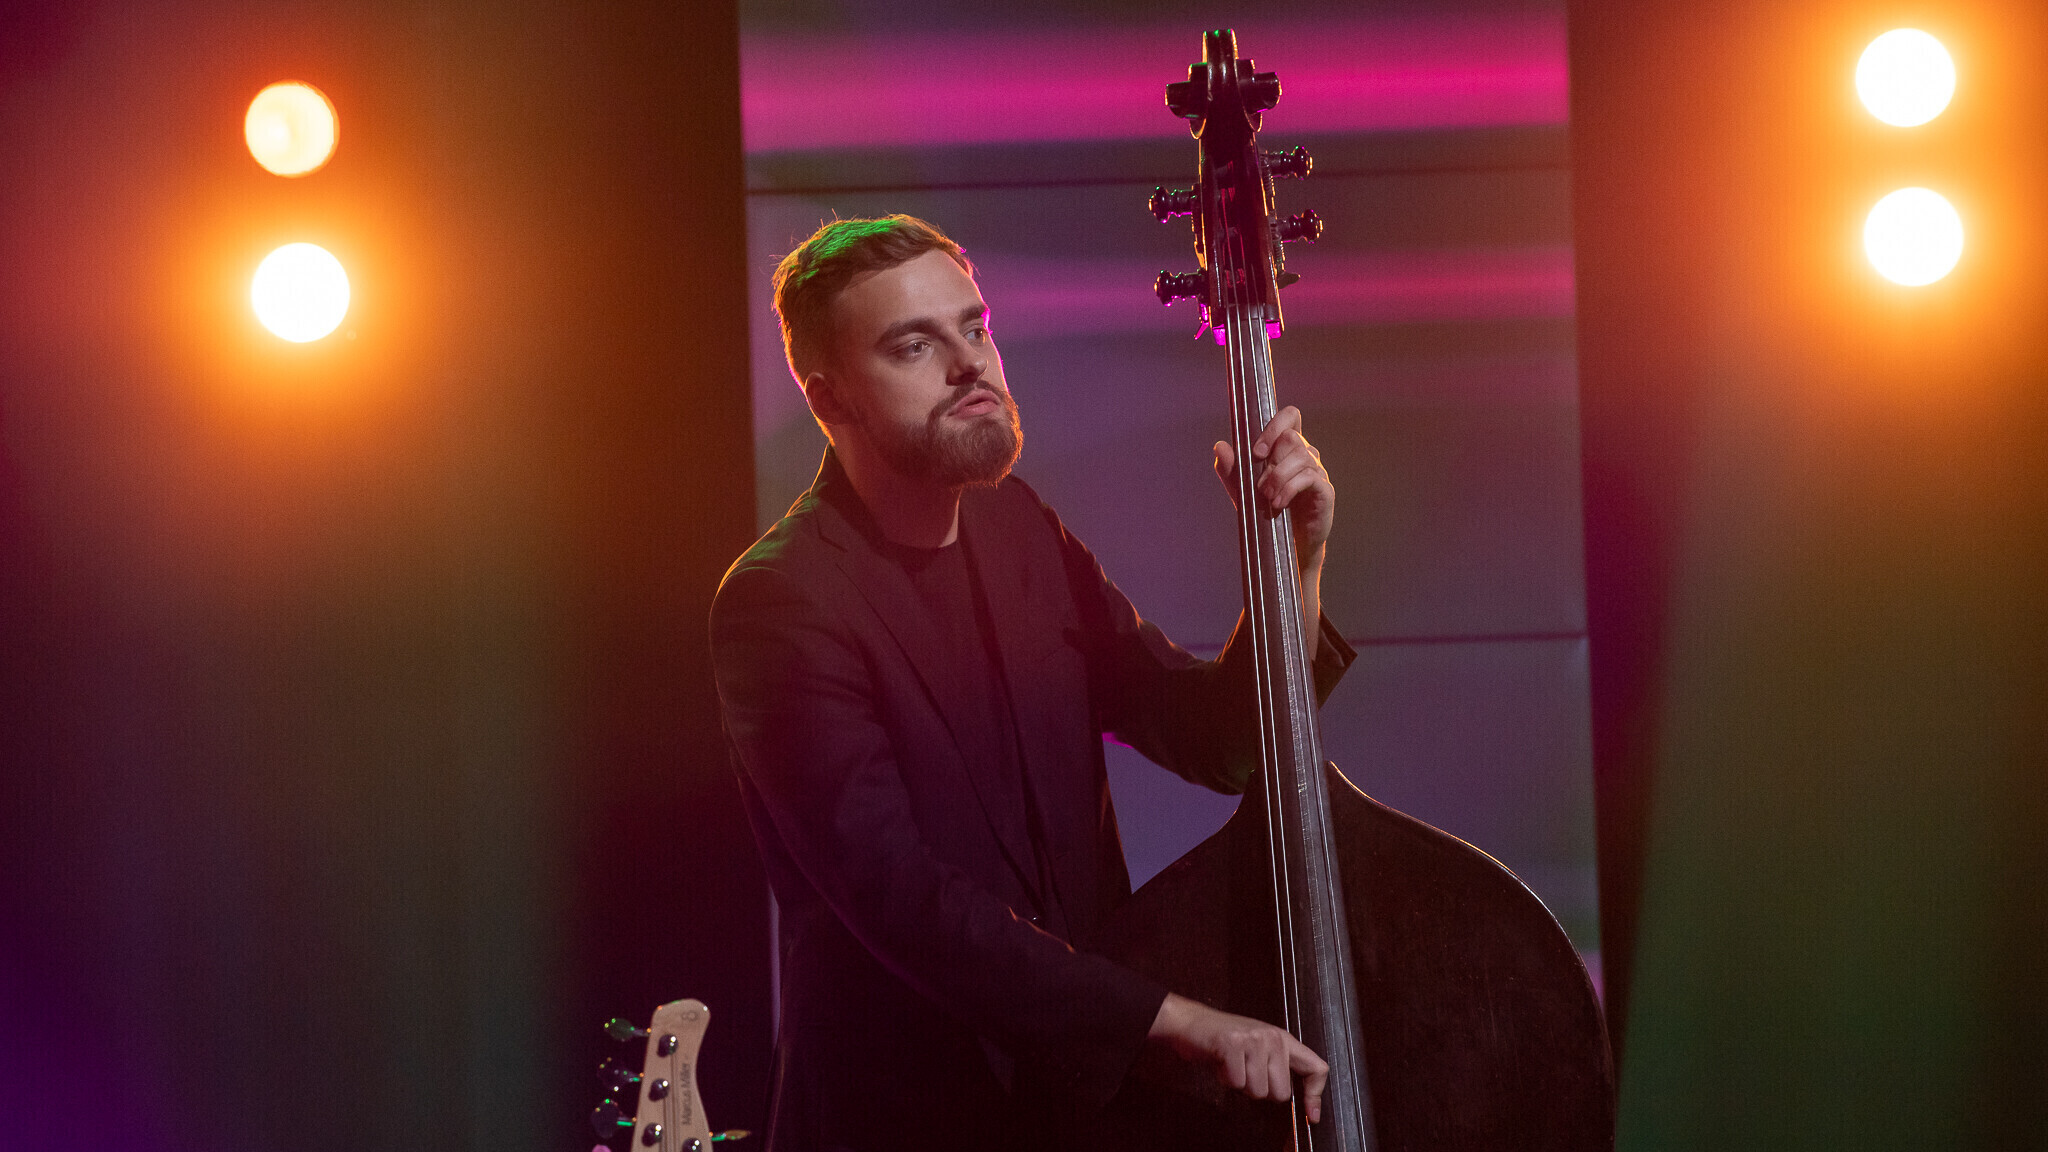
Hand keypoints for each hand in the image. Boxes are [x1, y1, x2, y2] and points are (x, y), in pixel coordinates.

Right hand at [1148, 992, 1327, 1123]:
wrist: (1191, 1022)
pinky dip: (1226, 1080)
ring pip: (1258, 1091)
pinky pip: (1237, 1083)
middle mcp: (1273, 1037)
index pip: (1316, 1068)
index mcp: (1283, 1039)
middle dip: (1260, 1091)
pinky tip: (1221, 1064)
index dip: (1315, 1095)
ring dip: (1241, 1086)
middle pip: (1281, 1092)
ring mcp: (1254, 1039)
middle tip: (1245, 1073)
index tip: (1311, 1116)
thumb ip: (1277, 1068)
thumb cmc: (1224, 1040)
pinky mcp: (1233, 1044)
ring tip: (1232, 1066)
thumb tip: (1291, 1099)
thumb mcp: (1258, 1049)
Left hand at [1212, 406, 1334, 569]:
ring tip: (1267, 498)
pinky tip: (1279, 503)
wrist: (1286, 546)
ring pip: (1301, 456)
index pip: (1290, 417)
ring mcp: (1318, 471)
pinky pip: (1309, 477)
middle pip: (1291, 437)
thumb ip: (1231, 468)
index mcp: (1287, 449)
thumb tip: (1220, 446)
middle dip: (1271, 461)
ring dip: (1278, 477)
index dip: (1274, 426)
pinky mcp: (1324, 490)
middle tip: (1260, 486)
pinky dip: (1289, 488)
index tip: (1257, 452)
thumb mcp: (1242, 490)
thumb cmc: (1266, 513)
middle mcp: (1305, 455)